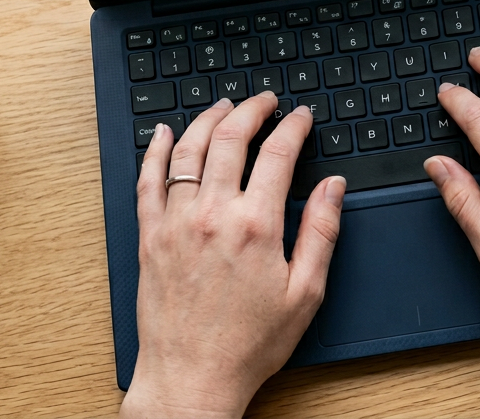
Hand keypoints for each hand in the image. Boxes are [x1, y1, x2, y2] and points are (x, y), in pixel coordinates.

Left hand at [120, 93, 345, 418]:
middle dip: (251, 109)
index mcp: (256, 226)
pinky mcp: (150, 238)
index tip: (300, 116)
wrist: (192, 378)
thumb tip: (333, 187)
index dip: (293, 126)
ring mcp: (175, 224)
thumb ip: (321, 231)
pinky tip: (165, 134)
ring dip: (208, 120)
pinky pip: (147, 181)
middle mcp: (212, 216)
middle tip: (265, 100)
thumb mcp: (305, 292)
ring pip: (188, 151)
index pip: (277, 153)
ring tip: (224, 106)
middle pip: (230, 138)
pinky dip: (155, 151)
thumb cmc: (249, 344)